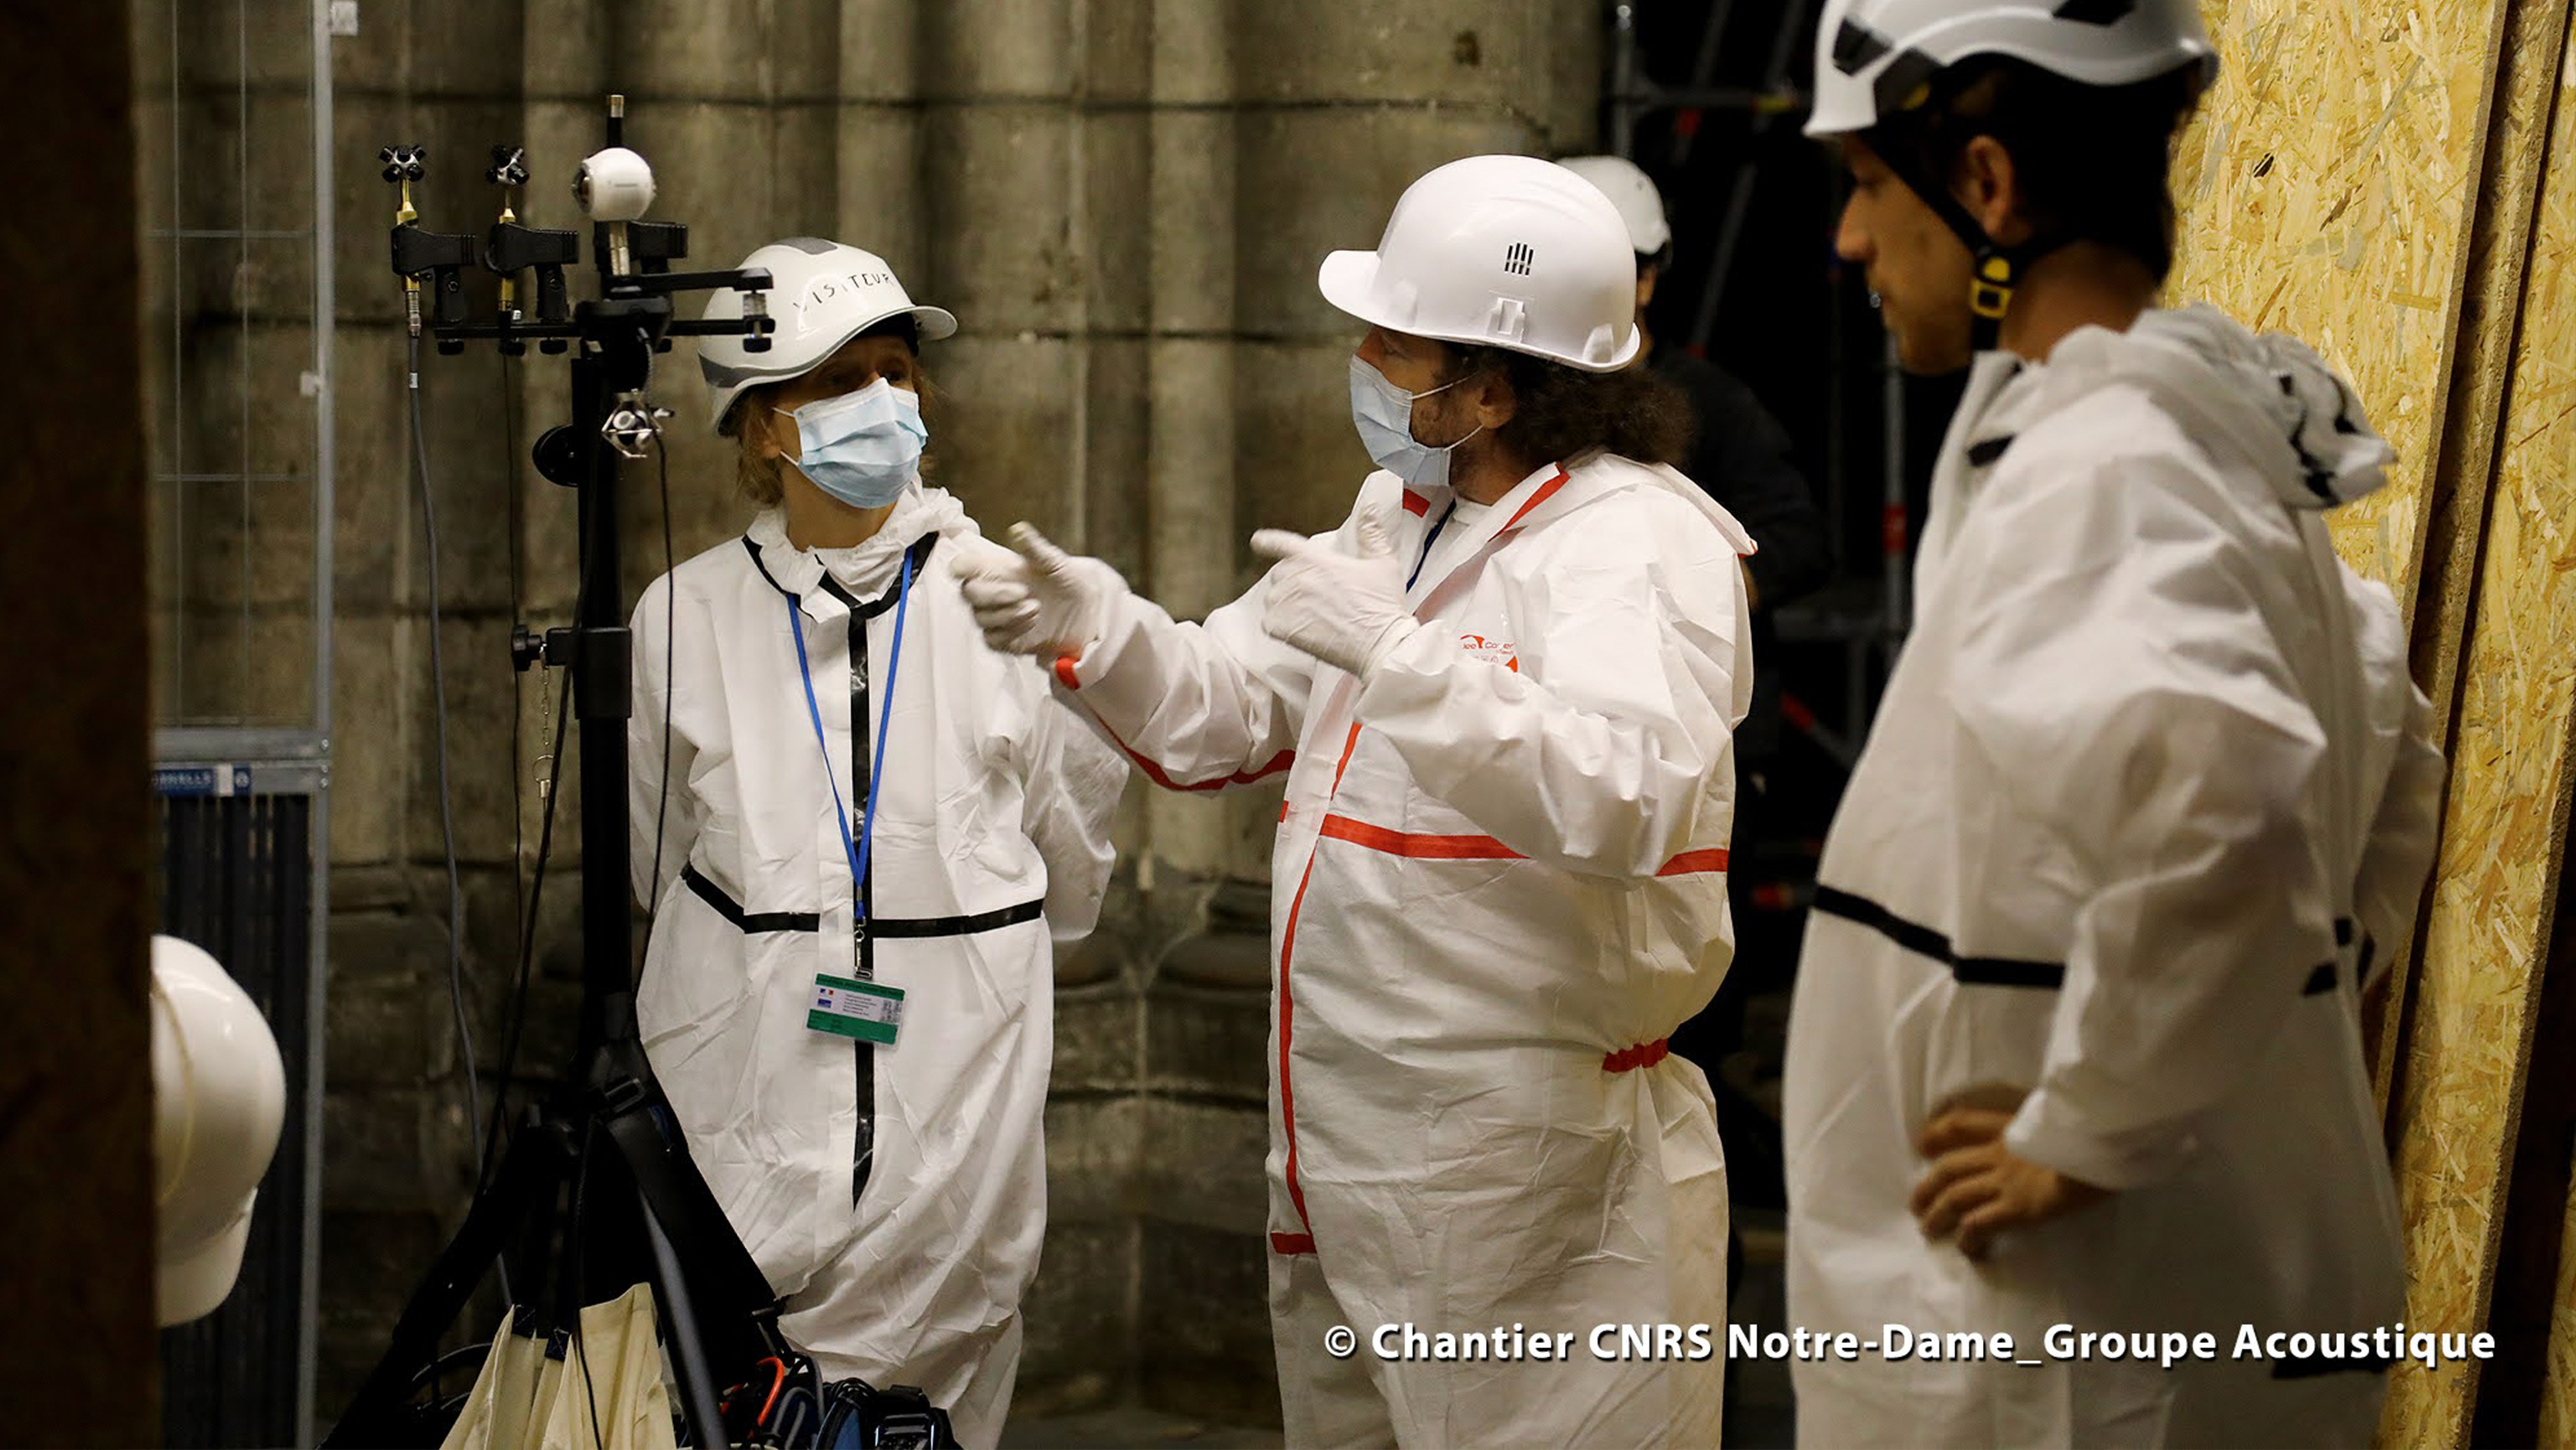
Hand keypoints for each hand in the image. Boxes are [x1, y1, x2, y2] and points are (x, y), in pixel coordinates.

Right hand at [950, 523, 1124, 659]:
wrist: (1086, 612)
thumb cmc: (1067, 581)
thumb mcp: (1056, 563)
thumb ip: (1035, 548)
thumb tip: (1018, 529)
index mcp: (997, 569)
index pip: (964, 567)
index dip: (960, 568)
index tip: (965, 570)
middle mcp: (992, 593)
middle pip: (969, 593)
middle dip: (994, 594)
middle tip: (1023, 591)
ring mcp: (997, 617)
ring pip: (981, 618)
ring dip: (1008, 614)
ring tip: (1037, 608)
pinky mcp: (1005, 639)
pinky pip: (993, 639)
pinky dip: (1012, 631)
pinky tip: (1033, 621)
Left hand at [1247, 506, 1415, 677]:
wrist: (1379, 645)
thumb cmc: (1383, 606)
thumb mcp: (1382, 563)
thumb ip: (1370, 533)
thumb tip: (1369, 506)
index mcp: (1315, 559)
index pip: (1283, 543)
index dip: (1268, 541)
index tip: (1258, 541)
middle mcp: (1295, 578)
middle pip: (1280, 574)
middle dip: (1294, 582)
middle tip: (1319, 599)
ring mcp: (1286, 603)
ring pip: (1274, 599)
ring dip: (1287, 605)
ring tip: (1314, 617)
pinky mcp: (1281, 628)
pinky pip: (1270, 623)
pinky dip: (1282, 627)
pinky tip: (1304, 631)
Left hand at [1909, 1107, 2110, 1259]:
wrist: (2104, 1142)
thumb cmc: (2093, 1132)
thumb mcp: (2063, 1121)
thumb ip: (2048, 1130)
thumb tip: (2054, 1136)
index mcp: (2011, 1128)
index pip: (1963, 1123)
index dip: (1937, 1132)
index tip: (1923, 1143)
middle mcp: (1999, 1153)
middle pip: (1948, 1168)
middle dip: (1926, 1187)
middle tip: (1916, 1204)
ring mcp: (2005, 1181)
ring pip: (1954, 1198)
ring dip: (1936, 1215)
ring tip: (1928, 1230)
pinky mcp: (2017, 1207)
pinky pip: (1978, 1225)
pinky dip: (1968, 1240)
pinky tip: (1971, 1251)